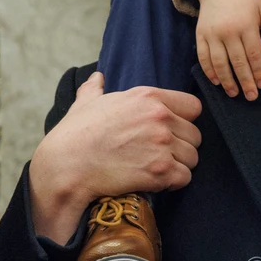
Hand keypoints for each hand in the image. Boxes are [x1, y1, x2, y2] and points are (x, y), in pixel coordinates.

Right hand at [28, 73, 202, 239]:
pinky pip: (185, 177)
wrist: (66, 166)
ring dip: (179, 166)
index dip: (184, 121)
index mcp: (148, 97)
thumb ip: (96, 89)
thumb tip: (96, 77)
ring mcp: (162, 144)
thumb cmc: (74, 135)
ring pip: (192, 158)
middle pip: (195, 135)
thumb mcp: (86, 103)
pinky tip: (158, 182)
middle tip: (161, 155)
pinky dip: (174, 182)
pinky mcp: (160, 170)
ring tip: (158, 169)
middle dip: (181, 147)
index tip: (171, 131)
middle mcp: (160, 117)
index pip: (193, 107)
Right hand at [192, 0, 260, 99]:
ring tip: (234, 93)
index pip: (254, 53)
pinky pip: (203, 57)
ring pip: (219, 63)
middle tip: (251, 96)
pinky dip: (209, 71)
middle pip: (237, 61)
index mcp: (246, 24)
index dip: (259, 71)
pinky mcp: (200, 35)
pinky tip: (217, 82)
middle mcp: (228, 31)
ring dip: (227, 80)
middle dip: (245, 81)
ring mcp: (212, 34)